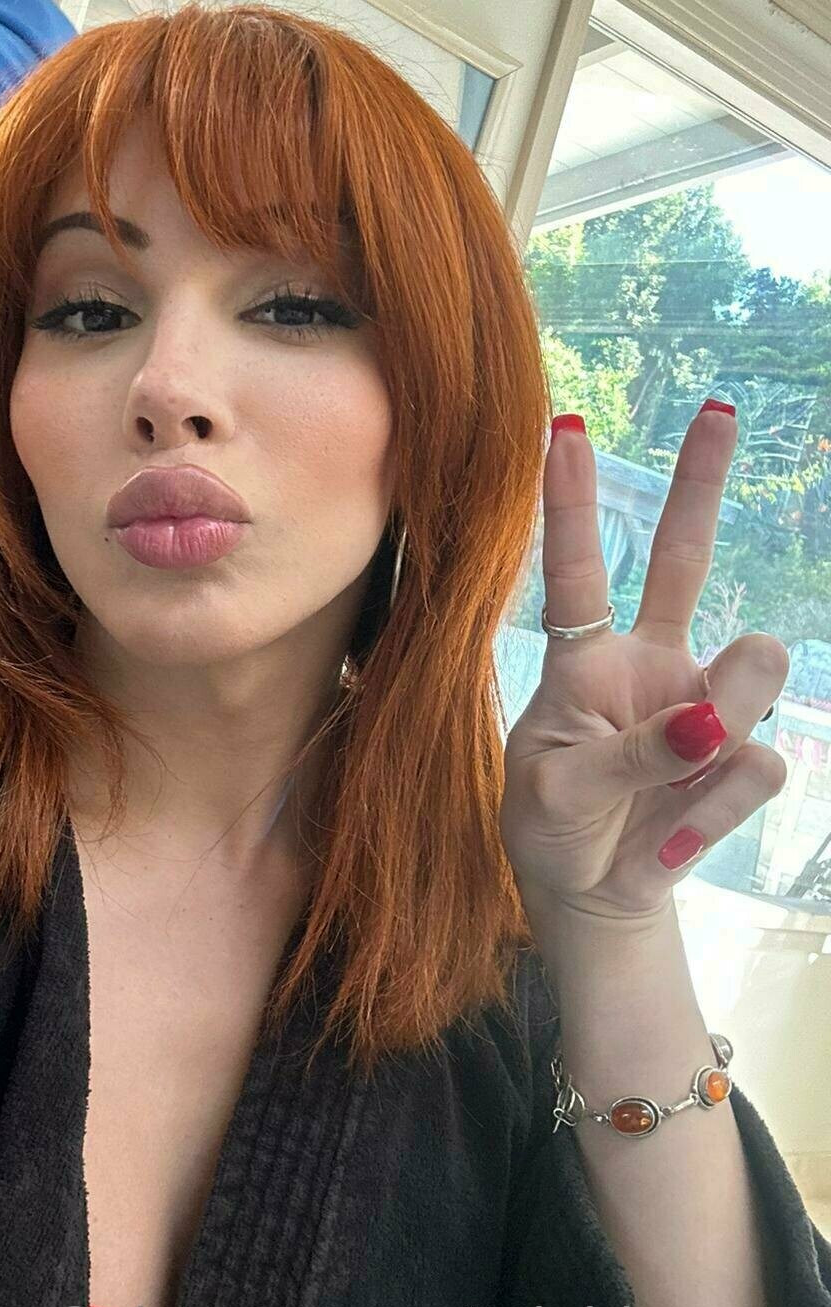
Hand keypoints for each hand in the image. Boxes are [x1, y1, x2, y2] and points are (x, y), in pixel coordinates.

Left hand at [500, 402, 788, 931]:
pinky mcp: (739, 760)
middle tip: (719, 411)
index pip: (577, 573)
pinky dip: (708, 810)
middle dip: (700, 484)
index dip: (572, 506)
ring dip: (709, 743)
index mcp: (581, 662)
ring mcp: (703, 707)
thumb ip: (627, 756)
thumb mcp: (557, 796)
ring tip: (660, 798)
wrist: (595, 895)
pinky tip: (670, 834)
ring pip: (744, 681)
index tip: (565, 428)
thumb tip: (713, 720)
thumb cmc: (553, 825)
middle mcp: (648, 667)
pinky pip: (752, 767)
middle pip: (683, 562)